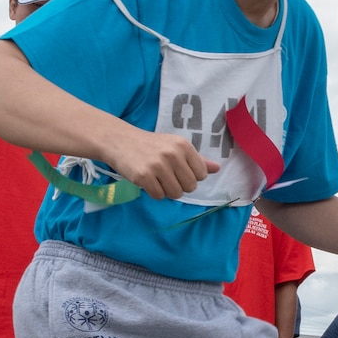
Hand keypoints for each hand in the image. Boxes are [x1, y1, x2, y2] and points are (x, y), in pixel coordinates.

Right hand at [103, 126, 218, 198]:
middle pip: (190, 187)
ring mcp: (158, 165)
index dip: (191, 176)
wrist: (119, 141)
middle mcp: (173, 154)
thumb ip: (197, 159)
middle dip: (179, 185)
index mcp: (183, 145)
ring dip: (166, 190)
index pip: (201, 174)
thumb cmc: (151, 145)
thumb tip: (217, 168)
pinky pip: (159, 196)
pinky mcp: (144, 176)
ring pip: (175, 194)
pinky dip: (154, 193)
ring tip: (157, 178)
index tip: (178, 170)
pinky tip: (147, 181)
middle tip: (166, 175)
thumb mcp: (175, 146)